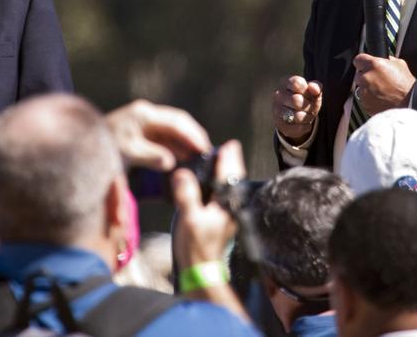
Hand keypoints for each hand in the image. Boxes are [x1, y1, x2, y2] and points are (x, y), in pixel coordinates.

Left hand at [105, 99, 211, 170]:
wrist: (81, 148)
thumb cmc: (102, 148)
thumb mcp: (126, 154)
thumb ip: (150, 156)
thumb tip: (170, 161)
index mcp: (143, 114)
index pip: (177, 121)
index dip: (193, 135)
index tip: (205, 149)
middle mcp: (146, 114)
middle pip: (178, 124)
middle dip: (192, 139)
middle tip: (206, 155)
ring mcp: (144, 123)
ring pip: (172, 132)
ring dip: (184, 145)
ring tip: (198, 160)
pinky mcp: (141, 133)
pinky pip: (164, 139)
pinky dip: (174, 148)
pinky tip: (181, 160)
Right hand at [171, 139, 243, 267]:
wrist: (201, 273)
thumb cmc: (196, 247)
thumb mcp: (189, 218)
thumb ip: (186, 193)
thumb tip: (182, 173)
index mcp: (226, 203)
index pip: (230, 174)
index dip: (229, 158)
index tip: (230, 144)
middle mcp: (231, 208)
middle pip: (234, 180)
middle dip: (231, 164)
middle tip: (228, 149)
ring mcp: (227, 216)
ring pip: (230, 189)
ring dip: (226, 175)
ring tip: (220, 163)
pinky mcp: (221, 224)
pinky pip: (223, 198)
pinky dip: (219, 188)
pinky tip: (211, 188)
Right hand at [272, 75, 321, 142]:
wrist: (296, 117)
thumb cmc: (306, 99)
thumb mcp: (313, 92)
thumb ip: (316, 87)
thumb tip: (314, 88)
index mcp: (285, 82)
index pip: (297, 83)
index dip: (307, 90)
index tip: (309, 94)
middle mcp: (277, 95)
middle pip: (297, 100)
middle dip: (309, 106)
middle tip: (310, 107)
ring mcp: (276, 110)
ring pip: (298, 116)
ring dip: (307, 117)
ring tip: (307, 115)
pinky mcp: (279, 125)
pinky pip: (298, 128)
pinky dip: (305, 127)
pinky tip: (304, 124)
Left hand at [351, 54, 414, 114]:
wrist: (409, 104)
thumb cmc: (406, 85)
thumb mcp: (399, 64)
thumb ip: (386, 60)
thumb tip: (381, 59)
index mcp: (373, 65)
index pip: (358, 59)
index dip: (363, 63)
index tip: (366, 66)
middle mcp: (366, 77)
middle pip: (359, 74)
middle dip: (367, 76)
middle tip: (378, 81)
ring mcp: (364, 92)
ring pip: (361, 88)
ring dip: (367, 88)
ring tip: (381, 92)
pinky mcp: (365, 103)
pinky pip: (364, 99)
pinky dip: (369, 99)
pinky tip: (380, 99)